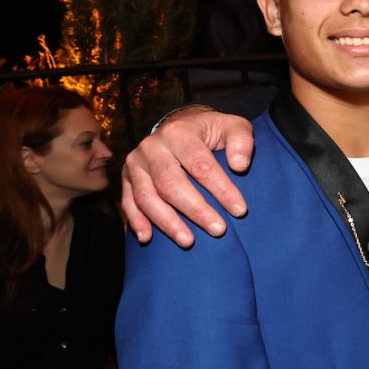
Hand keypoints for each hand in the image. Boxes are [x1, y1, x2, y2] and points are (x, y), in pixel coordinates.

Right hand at [121, 106, 253, 246]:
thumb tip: (240, 165)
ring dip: (167, 222)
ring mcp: (136, 163)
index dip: (221, 189)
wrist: (178, 126)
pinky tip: (147, 238)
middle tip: (218, 230)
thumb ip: (241, 141)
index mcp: (179, 133)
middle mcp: (152, 147)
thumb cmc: (211, 131)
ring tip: (188, 241)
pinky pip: (128, 202)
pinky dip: (136, 221)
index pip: (201, 165)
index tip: (240, 210)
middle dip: (195, 210)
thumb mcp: (232, 126)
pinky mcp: (126, 178)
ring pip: (147, 197)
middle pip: (171, 184)